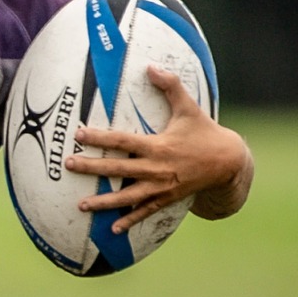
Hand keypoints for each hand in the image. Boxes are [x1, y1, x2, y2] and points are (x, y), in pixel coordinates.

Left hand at [68, 66, 250, 231]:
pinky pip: (144, 212)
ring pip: (127, 197)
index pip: (123, 141)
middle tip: (68, 165)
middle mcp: (156, 168)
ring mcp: (161, 187)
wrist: (228, 162)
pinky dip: (129, 221)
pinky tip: (112, 230)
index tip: (79, 135)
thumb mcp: (189, 108)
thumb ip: (170, 86)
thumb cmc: (204, 132)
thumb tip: (152, 66)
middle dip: (91, 168)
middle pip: (118, 169)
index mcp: (158, 146)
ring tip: (81, 206)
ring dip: (104, 202)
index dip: (100, 138)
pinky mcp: (166, 199)